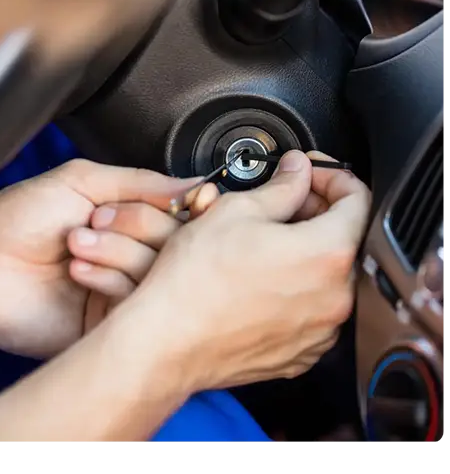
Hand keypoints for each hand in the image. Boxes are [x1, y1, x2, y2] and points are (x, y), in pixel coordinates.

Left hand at [0, 160, 198, 357]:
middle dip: (139, 227)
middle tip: (96, 220)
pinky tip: (77, 272)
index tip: (192, 205)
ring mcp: (121, 291)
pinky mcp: (107, 325)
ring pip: (158, 276)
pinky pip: (136, 306)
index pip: (181, 219)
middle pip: (177, 247)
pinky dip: (110, 282)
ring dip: (117, 253)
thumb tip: (194, 183)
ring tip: (76, 245)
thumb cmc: (17, 218)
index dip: (187, 211)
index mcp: (128, 223)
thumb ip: (140, 181)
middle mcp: (130, 256)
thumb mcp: (81, 180)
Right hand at [119, 150, 370, 392]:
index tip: (310, 172)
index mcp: (327, 254)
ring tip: (263, 243)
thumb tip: (297, 172)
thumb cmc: (194, 282)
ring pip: (326, 276)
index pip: (357, 199)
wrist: (167, 340)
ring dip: (304, 252)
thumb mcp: (236, 210)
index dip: (332, 175)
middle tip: (280, 202)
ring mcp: (319, 331)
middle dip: (315, 212)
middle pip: (343, 238)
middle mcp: (335, 297)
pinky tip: (259, 279)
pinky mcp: (301, 353)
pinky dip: (295, 289)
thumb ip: (281, 186)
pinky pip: (311, 310)